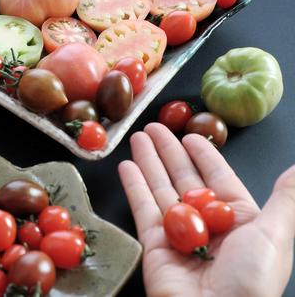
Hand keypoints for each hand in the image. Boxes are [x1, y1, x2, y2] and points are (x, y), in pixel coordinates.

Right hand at [119, 123, 294, 296]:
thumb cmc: (251, 279)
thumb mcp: (276, 232)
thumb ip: (285, 196)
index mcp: (237, 219)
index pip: (217, 177)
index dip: (203, 156)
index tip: (189, 136)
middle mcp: (206, 224)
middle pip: (184, 178)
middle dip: (169, 151)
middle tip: (155, 127)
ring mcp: (178, 233)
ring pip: (160, 188)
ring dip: (149, 161)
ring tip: (138, 136)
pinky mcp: (154, 244)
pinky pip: (142, 209)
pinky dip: (134, 186)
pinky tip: (127, 166)